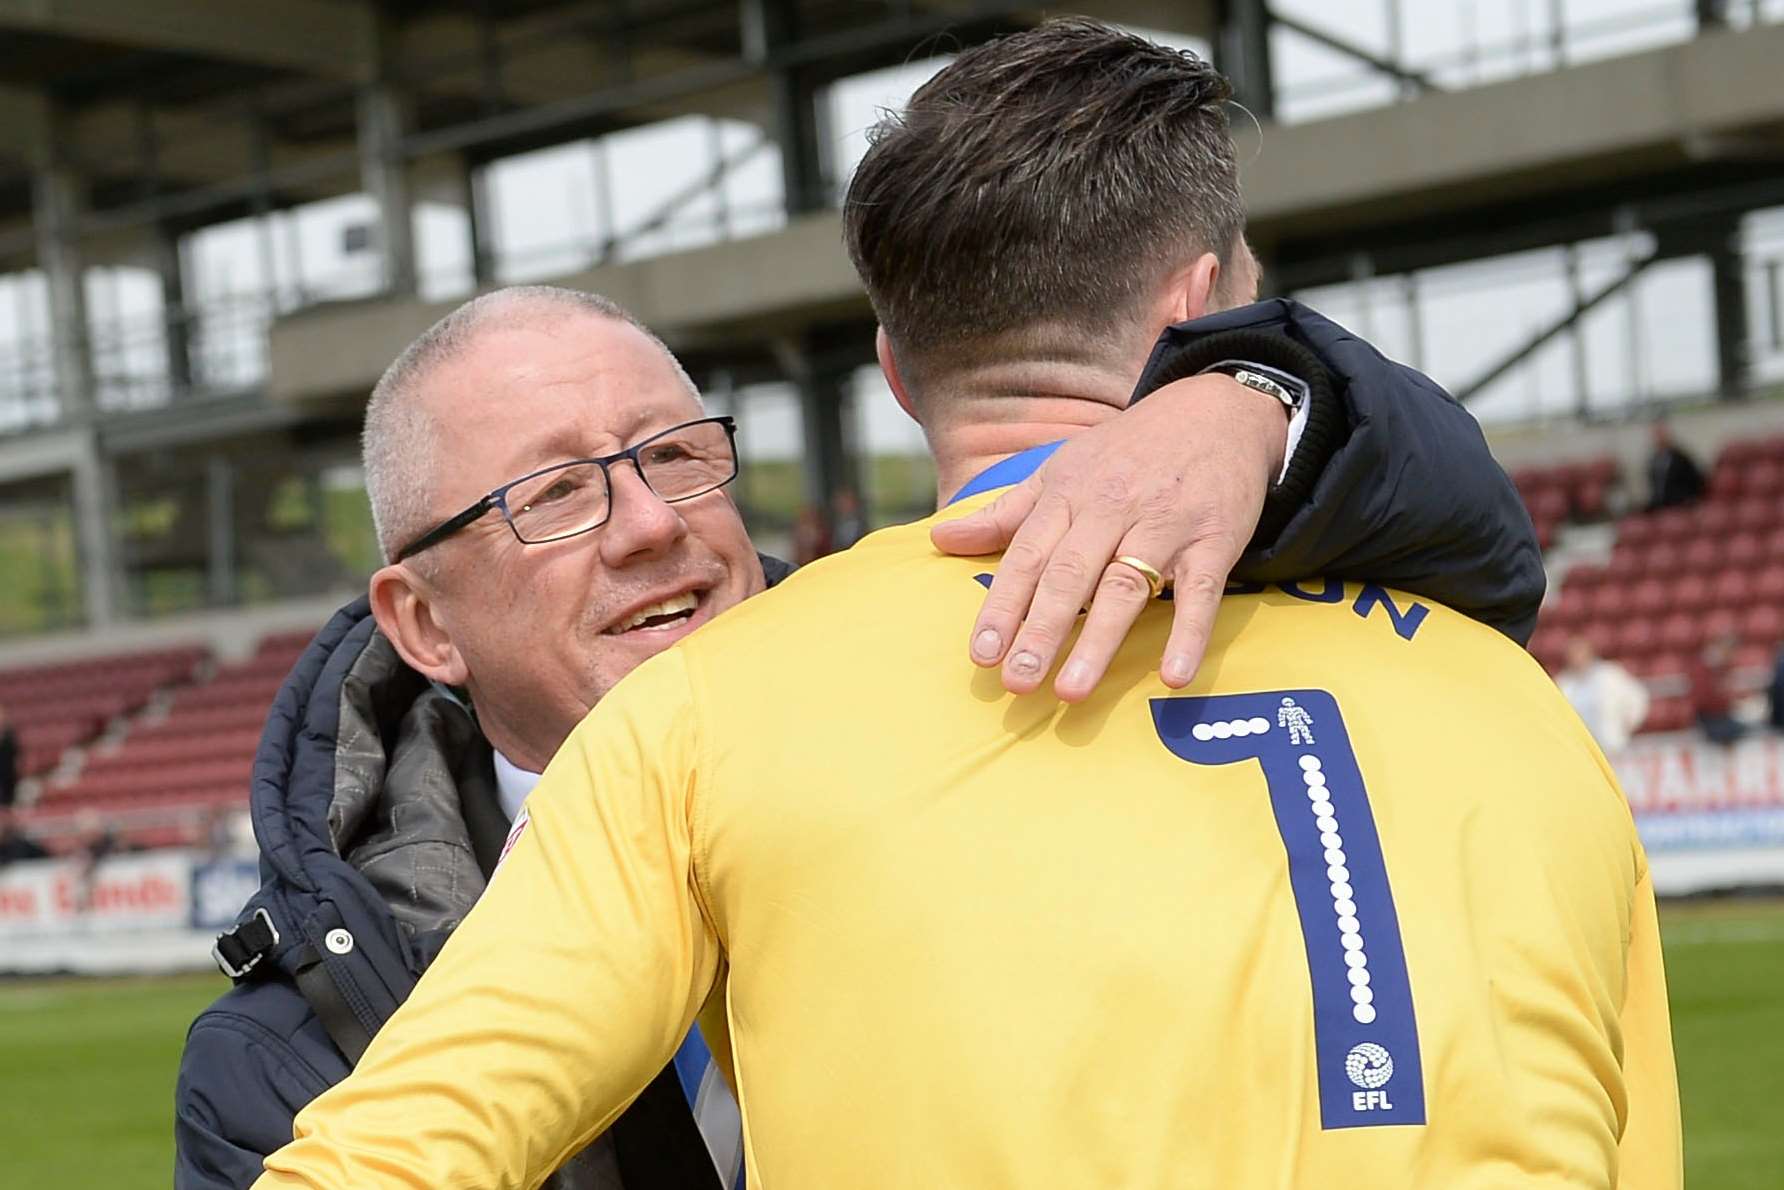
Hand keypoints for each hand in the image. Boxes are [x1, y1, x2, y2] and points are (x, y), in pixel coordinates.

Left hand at [931, 374, 1287, 700]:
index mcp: (1068, 494)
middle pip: (1069, 577)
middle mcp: (1111, 509)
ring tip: (1072, 691)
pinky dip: (1187, 634)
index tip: (982, 654)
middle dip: (1040, 631)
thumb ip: (1005, 514)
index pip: (1027, 556)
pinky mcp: (1213, 541)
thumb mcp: (1061, 469)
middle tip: (1018, 682)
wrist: (1217, 411)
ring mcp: (1163, 526)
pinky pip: (1199, 593)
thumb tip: (941, 539)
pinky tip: (1172, 676)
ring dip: (1098, 642)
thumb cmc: (1128, 451)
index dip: (1002, 606)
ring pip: (1124, 587)